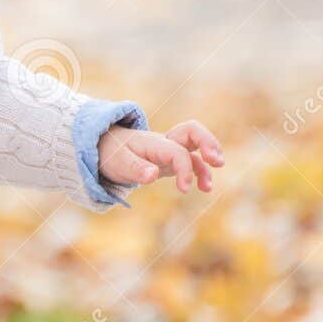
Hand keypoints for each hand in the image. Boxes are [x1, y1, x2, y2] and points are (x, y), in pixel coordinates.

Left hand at [98, 118, 223, 194]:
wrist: (105, 148)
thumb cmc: (111, 153)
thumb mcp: (117, 162)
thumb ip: (135, 168)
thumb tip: (152, 175)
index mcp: (154, 143)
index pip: (177, 152)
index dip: (185, 169)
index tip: (184, 189)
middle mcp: (165, 143)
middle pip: (193, 132)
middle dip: (208, 143)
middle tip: (217, 161)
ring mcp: (169, 150)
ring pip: (195, 148)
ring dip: (207, 163)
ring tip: (208, 188)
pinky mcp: (169, 160)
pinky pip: (190, 160)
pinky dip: (200, 171)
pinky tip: (203, 187)